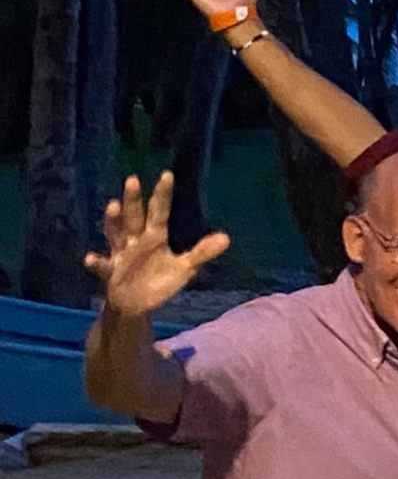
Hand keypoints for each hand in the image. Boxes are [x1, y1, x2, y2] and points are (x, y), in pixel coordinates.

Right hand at [82, 172, 230, 317]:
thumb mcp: (184, 268)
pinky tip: (90, 258)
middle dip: (133, 199)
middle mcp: (136, 240)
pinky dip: (96, 262)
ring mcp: (121, 253)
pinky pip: (102, 266)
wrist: (136, 304)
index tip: (167, 175)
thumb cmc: (159, 280)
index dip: (163, 194)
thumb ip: (201, 252)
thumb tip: (226, 238)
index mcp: (155, 236)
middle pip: (134, 217)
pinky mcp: (110, 271)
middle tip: (133, 179)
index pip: (160, 212)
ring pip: (116, 234)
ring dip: (113, 221)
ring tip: (113, 206)